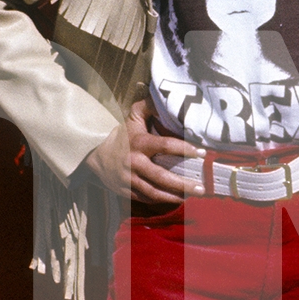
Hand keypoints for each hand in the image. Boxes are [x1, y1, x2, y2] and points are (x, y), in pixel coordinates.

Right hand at [85, 100, 199, 202]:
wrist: (96, 154)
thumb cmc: (122, 135)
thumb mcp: (133, 117)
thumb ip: (150, 107)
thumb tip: (167, 98)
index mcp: (139, 143)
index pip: (165, 145)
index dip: (185, 149)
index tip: (202, 153)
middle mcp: (134, 163)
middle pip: (161, 177)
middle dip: (183, 184)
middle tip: (201, 187)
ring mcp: (129, 179)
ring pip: (154, 192)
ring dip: (175, 196)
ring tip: (193, 196)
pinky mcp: (126, 191)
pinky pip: (146, 199)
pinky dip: (162, 201)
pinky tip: (176, 199)